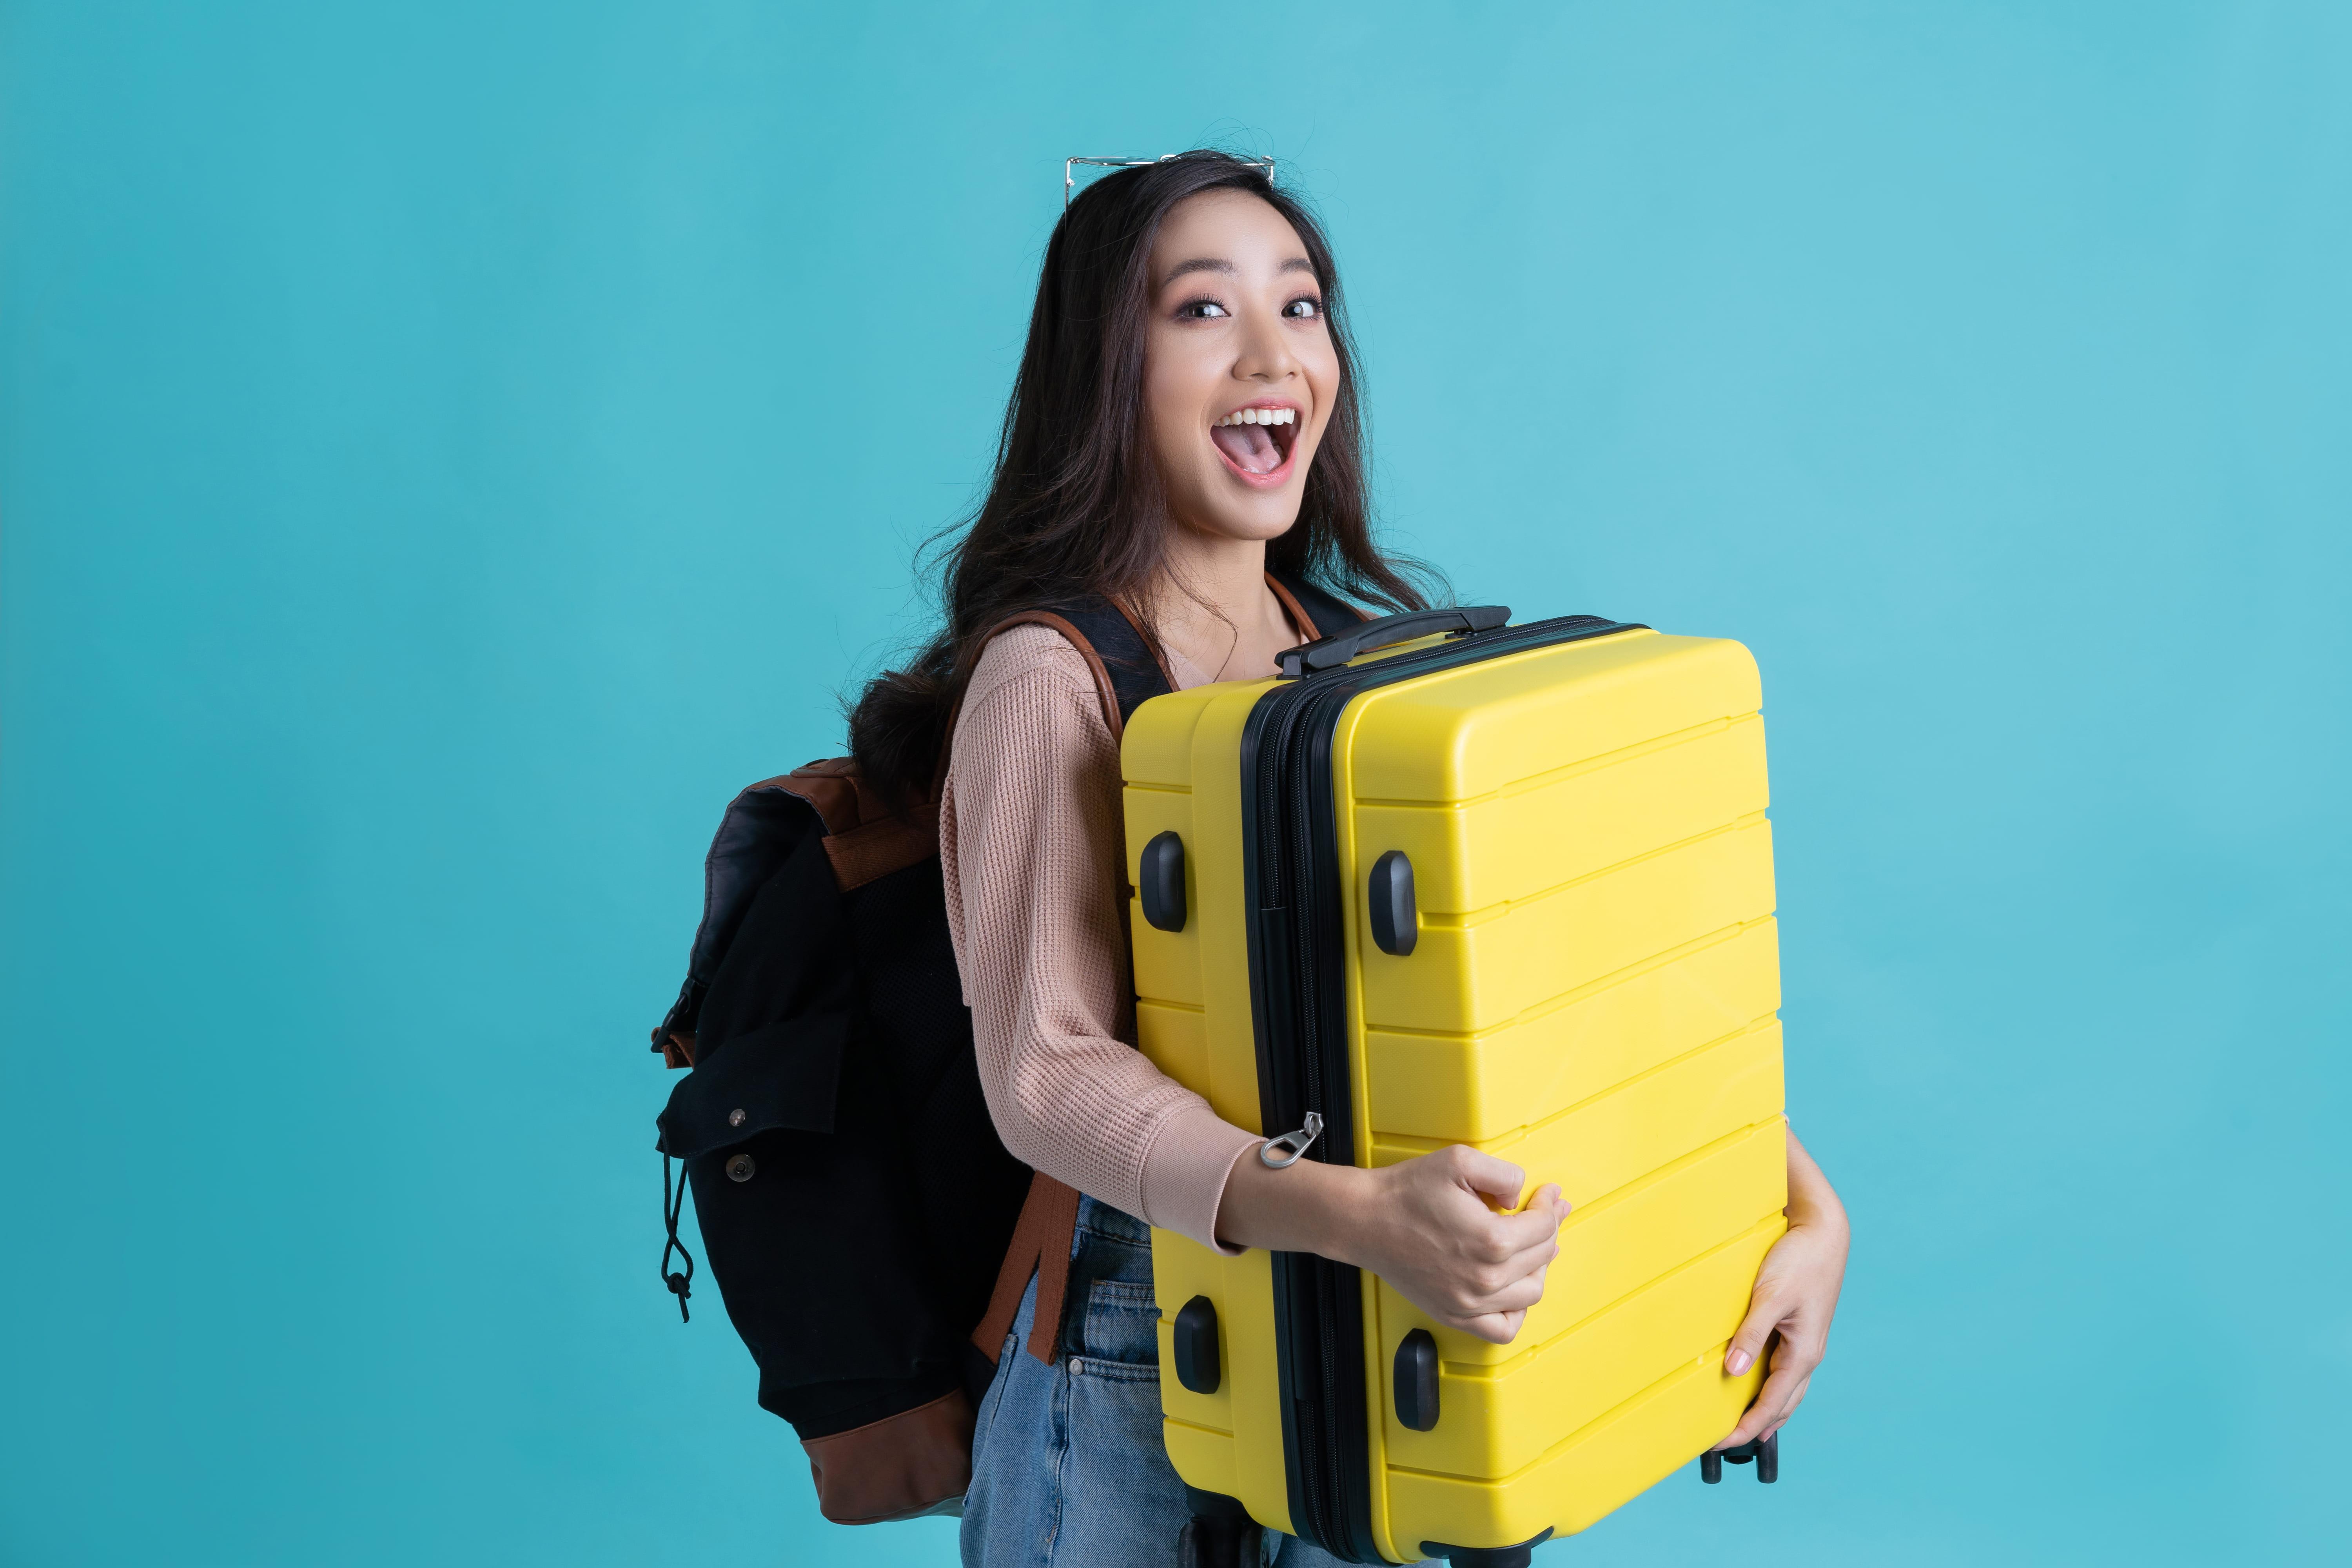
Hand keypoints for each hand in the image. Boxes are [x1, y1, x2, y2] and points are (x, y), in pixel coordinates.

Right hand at [1214, 1143, 1567, 1344]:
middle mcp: (1486, 1278)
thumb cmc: (1406, 1192)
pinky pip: (1503, 1328)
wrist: (1365, 1220)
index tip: (1549, 1194)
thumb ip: (1503, 1174)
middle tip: (1547, 1211)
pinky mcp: (1455, 1314)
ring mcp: (1470, 1303)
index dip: (1551, 1205)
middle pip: (1542, 1257)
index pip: (1544, 1226)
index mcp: (1492, 1240)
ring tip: (1534, 1246)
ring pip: (1531, 1292)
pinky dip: (1516, 1311)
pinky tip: (1513, 1289)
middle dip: (1550, 1229)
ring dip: (1539, 1266)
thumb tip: (1520, 1197)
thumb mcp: (1459, 1161)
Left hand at [1716, 1131, 1848, 1450]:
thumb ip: (1751, 1333)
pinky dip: (1767, 1387)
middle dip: (1753, 1428)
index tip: (1717, 1444)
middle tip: (1720, 1443)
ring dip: (1763, 1411)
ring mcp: (1805, 1344)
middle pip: (1781, 1406)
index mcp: (1803, 1354)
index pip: (1771, 1406)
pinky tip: (1750, 1385)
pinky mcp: (1799, 1330)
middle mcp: (1807, 1355)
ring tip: (1736, 1425)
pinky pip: (1782, 1370)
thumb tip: (1732, 1370)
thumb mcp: (1770, 1296)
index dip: (1743, 1429)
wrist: (1823, 1232)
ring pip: (1784, 1391)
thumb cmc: (1799, 1260)